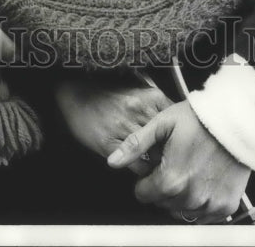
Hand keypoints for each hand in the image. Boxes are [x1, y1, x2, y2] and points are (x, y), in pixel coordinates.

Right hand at [55, 75, 171, 174]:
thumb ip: (154, 94)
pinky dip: (142, 171)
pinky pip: (136, 166)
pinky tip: (142, 169)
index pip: (176, 120)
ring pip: (154, 155)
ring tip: (162, 169)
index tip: (180, 142)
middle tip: (175, 160)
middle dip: (172, 151)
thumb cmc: (106, 90)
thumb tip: (175, 108)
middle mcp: (139, 110)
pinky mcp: (109, 144)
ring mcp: (124, 128)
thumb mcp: (133, 83)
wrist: (74, 94)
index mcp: (149, 95)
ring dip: (158, 164)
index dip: (179, 133)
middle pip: (168, 139)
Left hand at [107, 100, 250, 221]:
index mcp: (171, 179)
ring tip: (189, 169)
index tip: (155, 166)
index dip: (145, 179)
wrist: (236, 120)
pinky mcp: (225, 205)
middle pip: (162, 203)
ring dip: (181, 196)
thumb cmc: (200, 118)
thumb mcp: (162, 124)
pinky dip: (201, 203)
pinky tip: (202, 181)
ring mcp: (210, 204)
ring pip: (182, 211)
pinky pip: (204, 216)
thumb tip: (113, 161)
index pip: (144, 194)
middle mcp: (190, 197)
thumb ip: (135, 145)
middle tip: (174, 163)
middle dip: (163, 186)